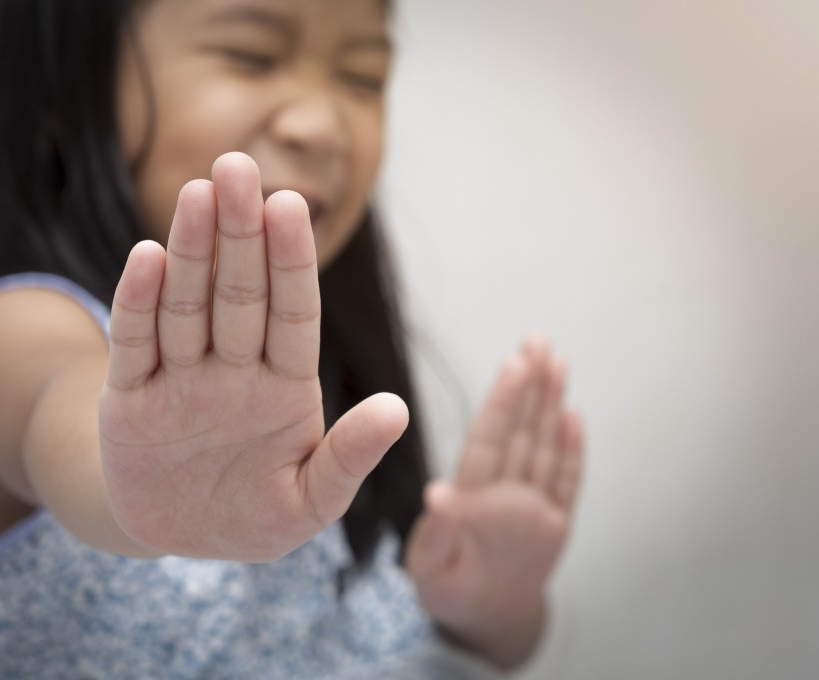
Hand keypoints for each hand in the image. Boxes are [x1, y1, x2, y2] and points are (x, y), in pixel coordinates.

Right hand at [99, 152, 407, 560]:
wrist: (177, 539)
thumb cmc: (254, 518)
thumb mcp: (309, 503)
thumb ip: (349, 459)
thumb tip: (397, 409)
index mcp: (284, 388)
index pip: (291, 312)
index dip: (290, 261)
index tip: (290, 205)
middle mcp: (233, 370)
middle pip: (238, 293)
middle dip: (239, 233)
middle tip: (237, 167)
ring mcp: (179, 379)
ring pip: (187, 304)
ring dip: (190, 251)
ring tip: (197, 193)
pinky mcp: (129, 398)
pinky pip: (135, 343)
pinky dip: (137, 303)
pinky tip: (147, 258)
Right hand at [405, 337, 584, 654]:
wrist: (494, 625)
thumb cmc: (449, 589)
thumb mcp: (428, 568)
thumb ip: (438, 531)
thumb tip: (439, 492)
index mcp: (478, 514)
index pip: (490, 444)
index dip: (503, 401)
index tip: (514, 363)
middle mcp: (517, 509)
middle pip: (524, 435)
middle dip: (532, 385)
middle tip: (538, 341)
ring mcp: (543, 515)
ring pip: (548, 449)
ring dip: (553, 402)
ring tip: (556, 361)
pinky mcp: (560, 523)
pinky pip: (570, 480)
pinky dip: (574, 446)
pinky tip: (574, 414)